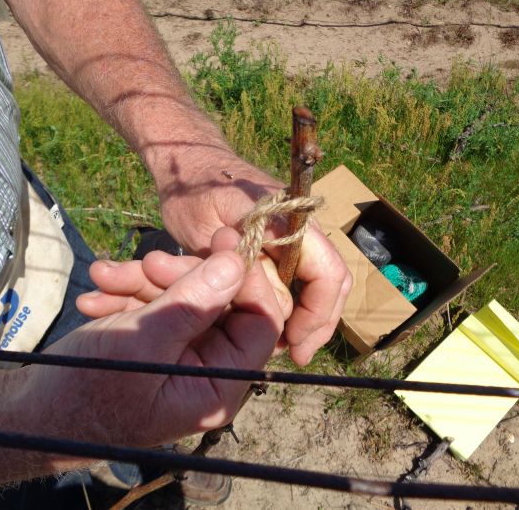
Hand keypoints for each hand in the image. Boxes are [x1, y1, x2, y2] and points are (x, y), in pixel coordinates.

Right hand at [19, 228, 288, 447]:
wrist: (32, 415)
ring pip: (181, 299)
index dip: (247, 279)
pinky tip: (95, 294)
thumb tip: (237, 263)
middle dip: (180, 276)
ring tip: (103, 274)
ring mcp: (179, 356)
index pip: (259, 324)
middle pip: (218, 304)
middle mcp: (207, 372)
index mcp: (219, 386)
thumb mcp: (143, 341)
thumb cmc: (87, 388)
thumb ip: (194, 302)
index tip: (224, 241)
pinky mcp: (154, 343)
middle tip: (146, 260)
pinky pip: (155, 308)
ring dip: (143, 282)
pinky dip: (127, 296)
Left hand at [157, 147, 351, 365]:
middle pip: (330, 281)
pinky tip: (277, 325)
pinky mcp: (284, 240)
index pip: (326, 272)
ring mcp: (295, 231)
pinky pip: (301, 275)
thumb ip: (241, 267)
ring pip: (319, 281)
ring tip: (287, 345)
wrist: (188, 164)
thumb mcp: (205, 234)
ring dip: (307, 316)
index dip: (317, 314)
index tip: (295, 343)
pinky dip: (294, 302)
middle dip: (316, 322)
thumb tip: (277, 304)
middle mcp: (300, 224)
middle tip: (296, 354)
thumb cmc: (190, 193)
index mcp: (287, 218)